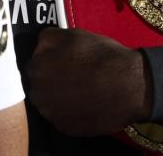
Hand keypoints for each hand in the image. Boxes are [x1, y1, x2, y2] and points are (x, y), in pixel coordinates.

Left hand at [27, 27, 151, 136]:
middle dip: (50, 82)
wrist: (129, 85)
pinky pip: (62, 118)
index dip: (48, 64)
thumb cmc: (101, 55)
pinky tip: (85, 104)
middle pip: (38, 86)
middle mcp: (37, 93)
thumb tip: (39, 46)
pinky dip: (70, 113)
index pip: (33, 66)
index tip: (60, 64)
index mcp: (36, 67)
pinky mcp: (65, 128)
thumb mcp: (72, 34)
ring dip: (58, 98)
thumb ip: (48, 39)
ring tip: (80, 91)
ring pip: (49, 104)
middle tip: (72, 78)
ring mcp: (51, 113)